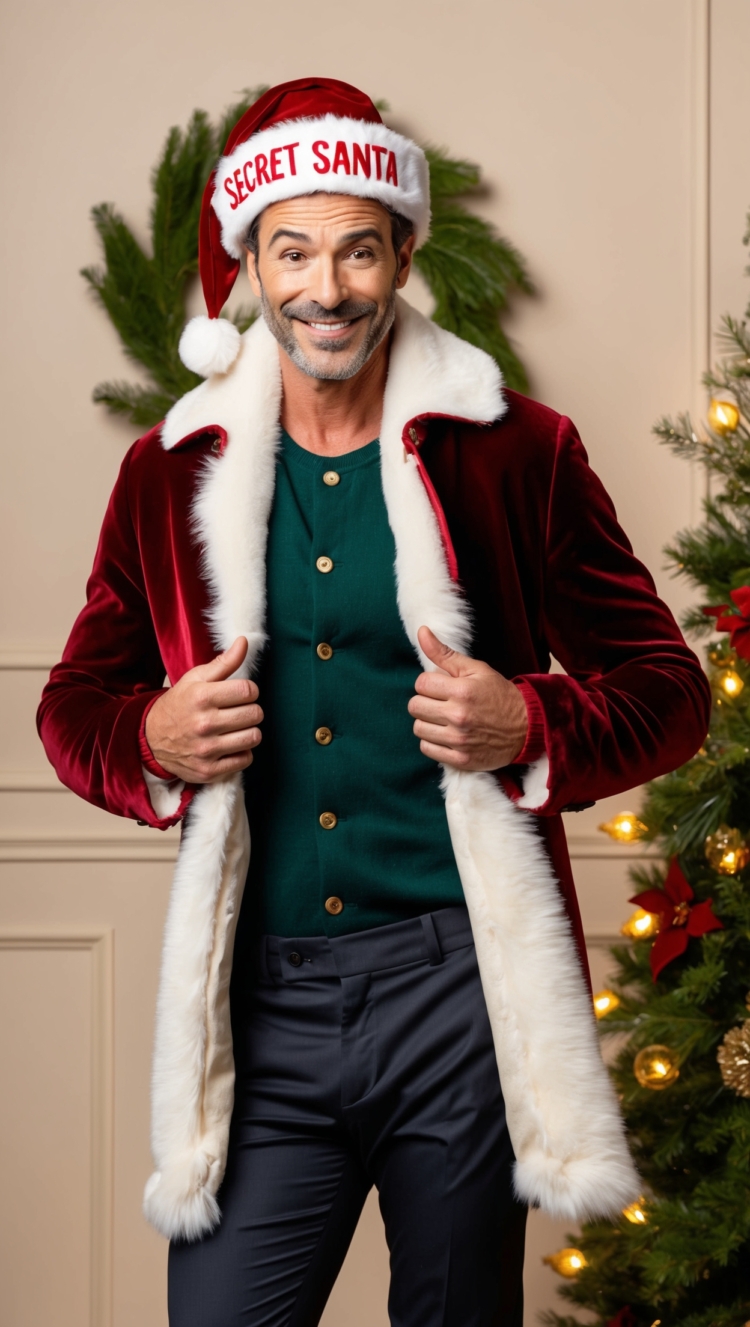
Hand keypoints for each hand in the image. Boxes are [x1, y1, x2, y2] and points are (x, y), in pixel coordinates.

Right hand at [144, 637, 262, 783]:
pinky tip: (230, 745)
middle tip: (238, 711)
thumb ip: (224, 662)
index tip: (241, 694)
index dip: (249, 690)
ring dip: (249, 731)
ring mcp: (207, 750)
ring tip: (236, 728)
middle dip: (251, 710)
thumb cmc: (180, 704)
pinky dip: (242, 752)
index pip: (248, 690)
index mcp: (202, 697)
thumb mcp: (196, 679)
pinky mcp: (209, 770)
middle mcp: (204, 724)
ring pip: (254, 737)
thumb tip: (245, 641)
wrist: (151, 738)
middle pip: (255, 714)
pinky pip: (245, 760)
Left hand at [407, 626, 527, 770]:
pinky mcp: (460, 759)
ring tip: (444, 718)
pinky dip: (432, 741)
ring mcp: (459, 740)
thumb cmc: (499, 694)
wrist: (527, 726)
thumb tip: (421, 631)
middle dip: (425, 701)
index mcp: (462, 691)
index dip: (429, 683)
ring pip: (418, 728)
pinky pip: (427, 748)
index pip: (420, 684)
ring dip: (428, 722)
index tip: (441, 687)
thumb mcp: (476, 669)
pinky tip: (446, 734)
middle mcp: (459, 716)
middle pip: (415, 707)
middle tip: (441, 702)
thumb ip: (445, 653)